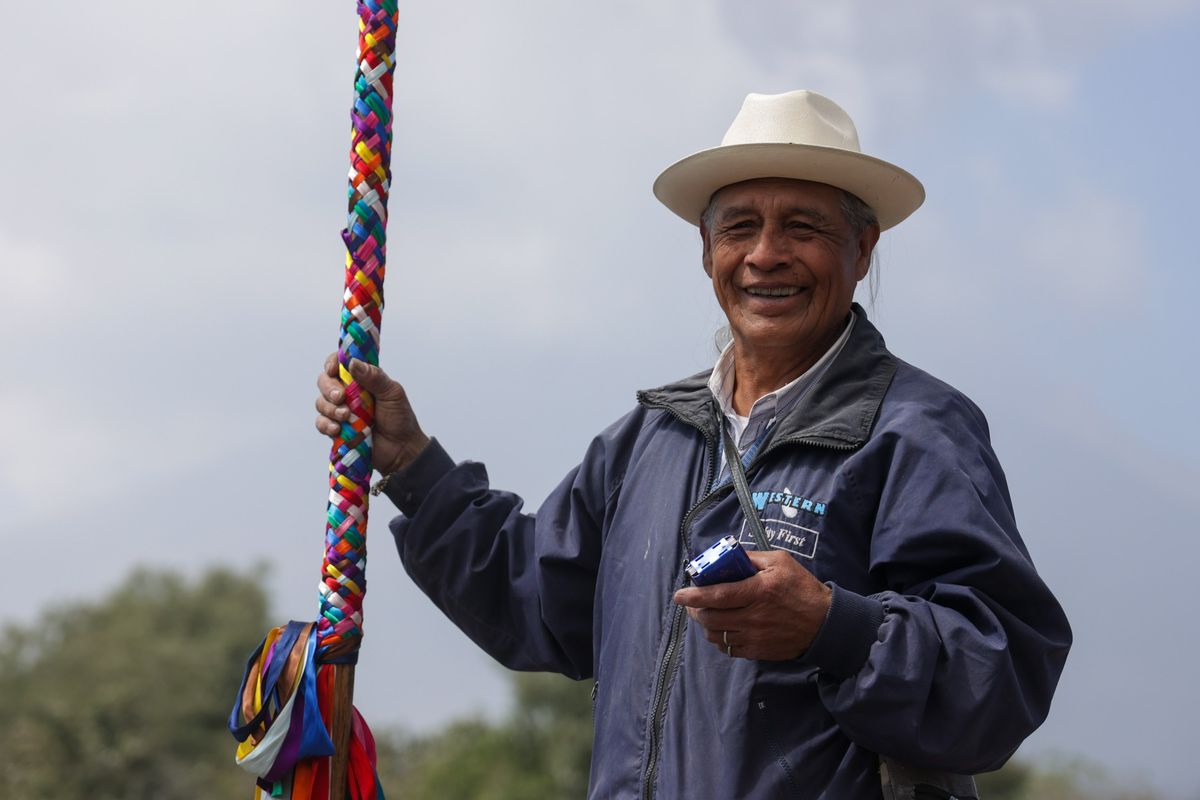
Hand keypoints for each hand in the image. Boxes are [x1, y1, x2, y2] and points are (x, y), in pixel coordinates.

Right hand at [314, 353, 429, 475]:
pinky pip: (321, 423)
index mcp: (362, 379)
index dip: (332, 363)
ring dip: (330, 408)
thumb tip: (353, 362)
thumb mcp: (392, 393)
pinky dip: (326, 424)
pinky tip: (337, 429)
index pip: (340, 364)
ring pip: (321, 402)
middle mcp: (348, 393)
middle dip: (329, 388)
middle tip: (341, 397)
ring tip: (346, 416)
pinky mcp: (337, 429)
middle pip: (325, 381)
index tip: (333, 369)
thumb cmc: (400, 419)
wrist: (401, 450)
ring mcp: (341, 411)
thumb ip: (374, 377)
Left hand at [672, 550, 831, 659]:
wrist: (825, 623)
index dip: (694, 596)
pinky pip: (728, 648)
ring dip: (706, 625)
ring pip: (716, 635)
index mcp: (759, 591)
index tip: (679, 595)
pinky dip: (720, 638)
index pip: (718, 595)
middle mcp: (754, 617)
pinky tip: (722, 628)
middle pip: (711, 618)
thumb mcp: (780, 562)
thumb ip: (752, 558)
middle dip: (696, 610)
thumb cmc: (801, 588)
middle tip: (693, 602)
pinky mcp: (758, 652)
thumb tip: (727, 557)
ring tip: (707, 614)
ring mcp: (755, 637)